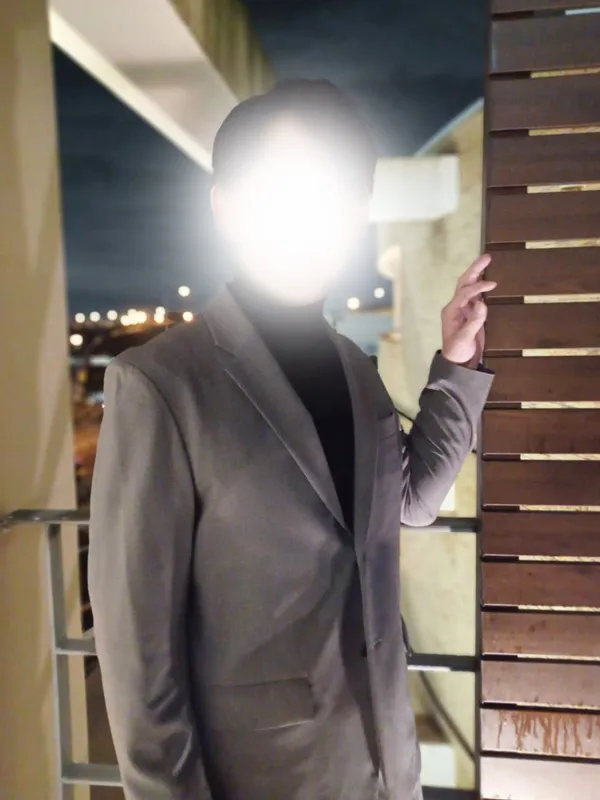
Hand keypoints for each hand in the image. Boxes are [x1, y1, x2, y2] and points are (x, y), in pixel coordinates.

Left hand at [441, 254, 495, 368]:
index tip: (492, 284)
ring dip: (477, 274)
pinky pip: (475, 295)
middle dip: (475, 270)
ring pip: (469, 287)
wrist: (458, 362)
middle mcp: (456, 306)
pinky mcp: (471, 313)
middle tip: (487, 257)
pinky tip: (488, 280)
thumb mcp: (465, 338)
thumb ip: (474, 322)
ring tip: (487, 262)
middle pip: (464, 283)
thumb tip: (482, 304)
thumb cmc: (458, 351)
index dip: (478, 287)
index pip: (465, 293)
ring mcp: (463, 309)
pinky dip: (481, 286)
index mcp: (451, 310)